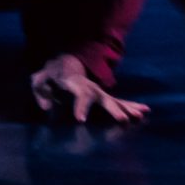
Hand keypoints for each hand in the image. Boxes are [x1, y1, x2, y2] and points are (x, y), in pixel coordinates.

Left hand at [28, 53, 148, 124]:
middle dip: (113, 109)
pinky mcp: (103, 96)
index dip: (80, 106)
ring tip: (140, 115)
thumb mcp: (39, 79)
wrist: (64, 63)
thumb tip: (47, 106)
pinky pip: (119, 101)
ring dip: (128, 108)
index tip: (81, 120)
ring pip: (114, 99)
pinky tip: (145, 110)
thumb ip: (40, 89)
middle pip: (102, 97)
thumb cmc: (51, 75)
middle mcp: (89, 86)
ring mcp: (98, 91)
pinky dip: (132, 105)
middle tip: (124, 120)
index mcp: (73, 82)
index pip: (79, 94)